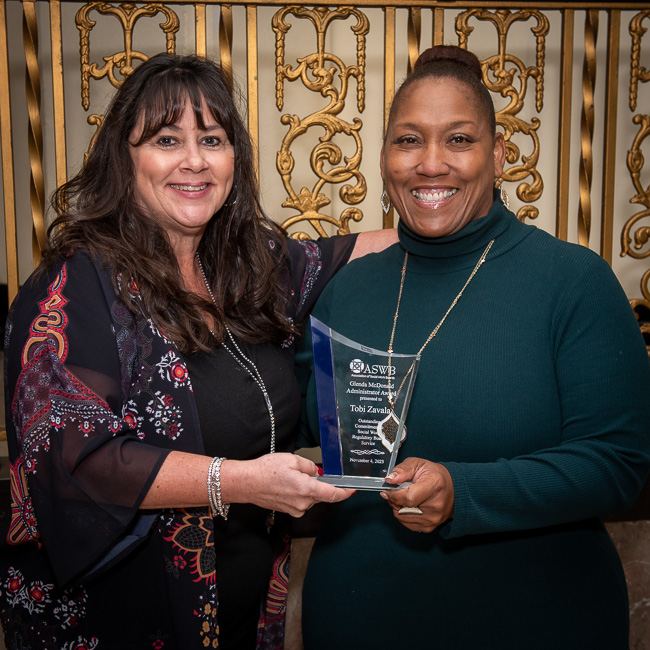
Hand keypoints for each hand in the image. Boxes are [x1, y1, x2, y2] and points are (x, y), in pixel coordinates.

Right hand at [221, 453, 353, 516]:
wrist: (246, 483)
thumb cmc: (265, 470)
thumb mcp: (292, 459)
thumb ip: (310, 466)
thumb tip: (317, 472)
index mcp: (307, 489)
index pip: (333, 495)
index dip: (346, 492)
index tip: (353, 489)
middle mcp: (303, 503)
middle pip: (322, 494)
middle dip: (320, 483)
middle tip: (308, 471)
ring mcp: (295, 509)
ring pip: (311, 497)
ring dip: (308, 487)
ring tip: (291, 475)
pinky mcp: (289, 510)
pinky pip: (302, 500)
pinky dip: (300, 492)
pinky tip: (287, 483)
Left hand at [380, 457, 453, 532]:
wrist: (454, 489)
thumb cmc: (434, 475)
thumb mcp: (418, 464)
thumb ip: (402, 470)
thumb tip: (389, 479)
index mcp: (434, 485)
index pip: (409, 497)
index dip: (394, 495)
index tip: (387, 491)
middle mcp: (436, 505)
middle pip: (403, 508)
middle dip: (393, 500)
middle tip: (396, 491)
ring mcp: (433, 519)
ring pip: (401, 517)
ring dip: (397, 507)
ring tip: (404, 498)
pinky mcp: (429, 527)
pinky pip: (406, 524)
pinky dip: (403, 515)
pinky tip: (409, 506)